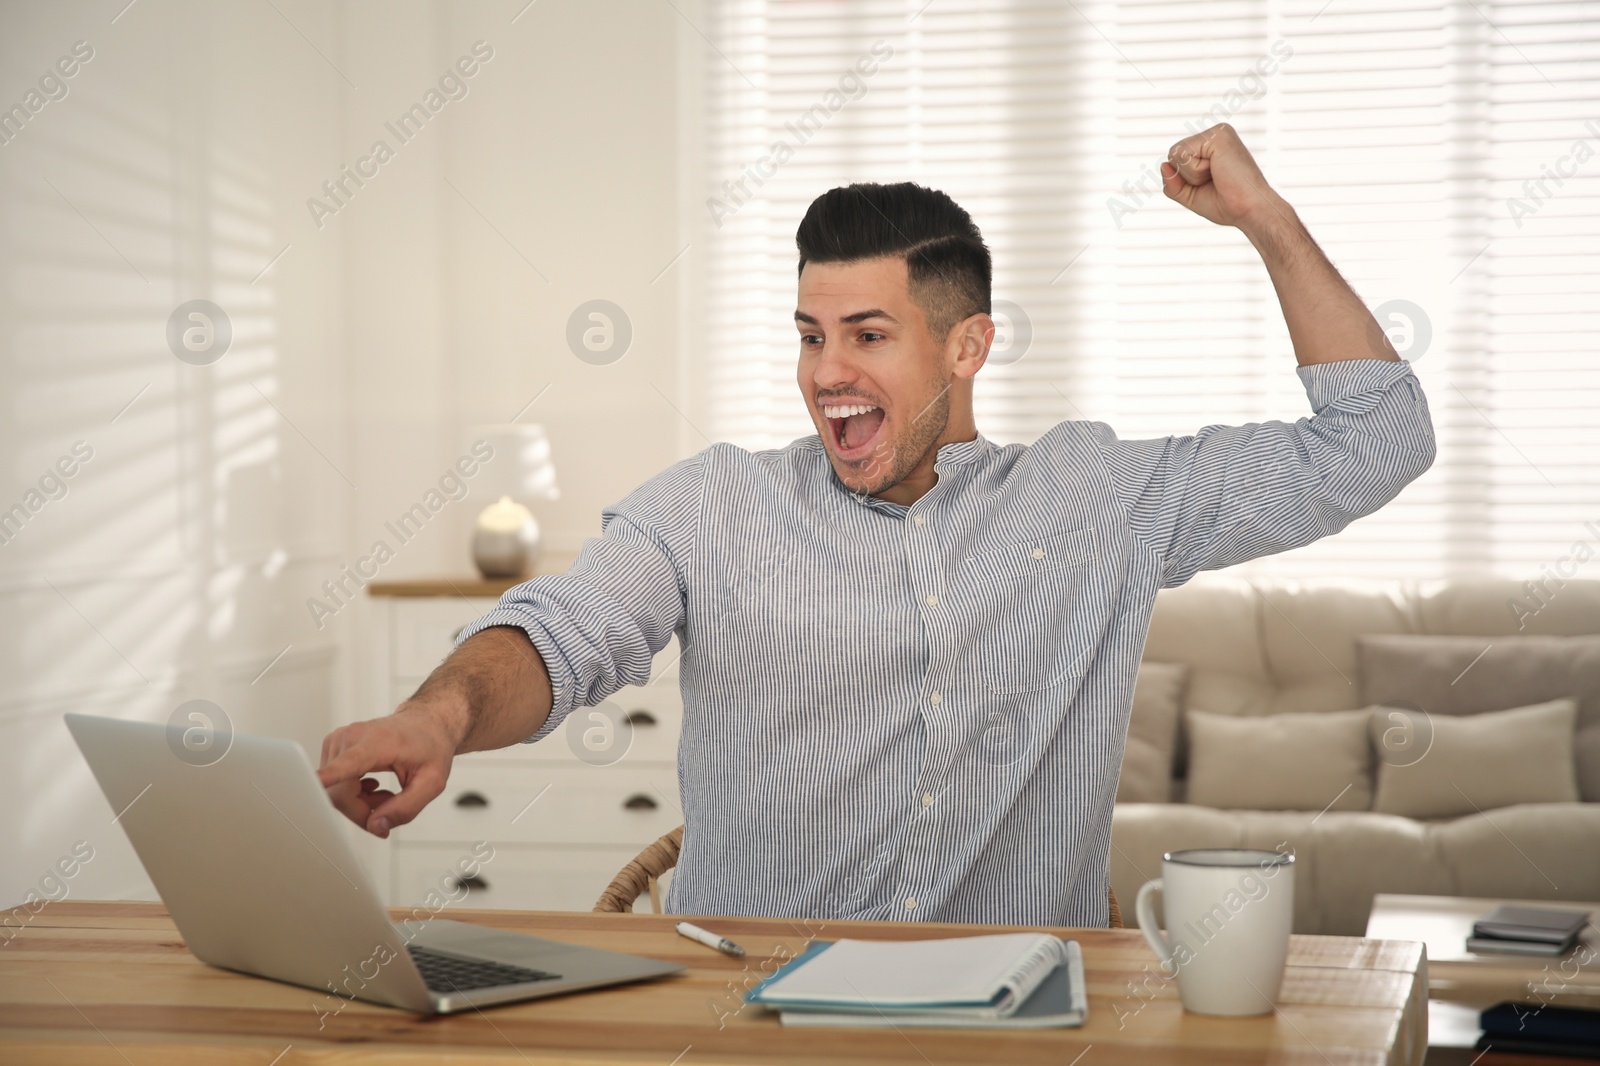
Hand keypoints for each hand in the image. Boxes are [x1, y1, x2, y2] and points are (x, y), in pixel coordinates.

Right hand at [317, 696, 463, 837]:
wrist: (425, 724)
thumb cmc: (430, 748)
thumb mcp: (432, 782)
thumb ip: (406, 808)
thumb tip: (376, 827)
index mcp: (378, 743)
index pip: (347, 764)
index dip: (327, 777)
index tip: (307, 784)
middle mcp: (351, 738)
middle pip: (339, 793)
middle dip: (363, 812)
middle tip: (390, 806)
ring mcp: (338, 740)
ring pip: (335, 792)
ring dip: (360, 803)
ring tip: (386, 793)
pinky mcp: (333, 746)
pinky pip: (334, 785)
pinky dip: (353, 794)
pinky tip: (373, 786)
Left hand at [1161, 123, 1285, 231]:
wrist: (1249, 210)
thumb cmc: (1226, 204)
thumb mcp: (1190, 195)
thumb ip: (1172, 182)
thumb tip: (1163, 165)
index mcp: (1210, 145)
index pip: (1176, 159)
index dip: (1184, 180)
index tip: (1211, 184)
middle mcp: (1214, 134)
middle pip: (1173, 154)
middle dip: (1186, 177)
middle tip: (1215, 181)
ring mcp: (1217, 132)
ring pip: (1175, 154)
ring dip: (1191, 175)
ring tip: (1217, 175)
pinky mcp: (1218, 135)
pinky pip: (1184, 154)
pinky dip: (1195, 171)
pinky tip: (1218, 170)